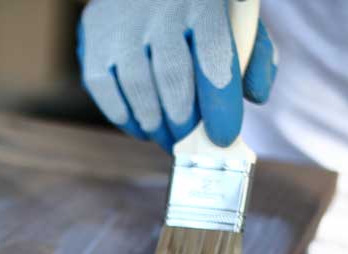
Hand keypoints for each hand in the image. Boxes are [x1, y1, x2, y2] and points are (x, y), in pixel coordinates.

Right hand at [78, 0, 276, 151]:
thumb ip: (254, 57)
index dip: (219, 103)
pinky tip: (143, 126)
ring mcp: (122, 27)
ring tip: (170, 140)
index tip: (223, 137)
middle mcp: (159, 10)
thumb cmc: (195, 15)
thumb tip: (255, 97)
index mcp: (203, 2)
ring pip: (137, 87)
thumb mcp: (234, 22)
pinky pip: (106, 91)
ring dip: (156, 125)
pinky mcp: (93, 42)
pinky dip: (126, 118)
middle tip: (192, 145)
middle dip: (185, 122)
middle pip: (172, 75)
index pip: (214, 55)